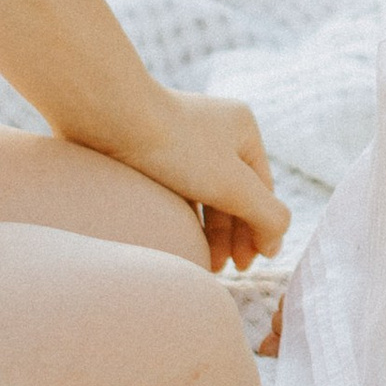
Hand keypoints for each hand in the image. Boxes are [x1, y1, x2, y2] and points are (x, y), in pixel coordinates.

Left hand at [125, 85, 286, 266]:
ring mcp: (180, 139)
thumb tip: (275, 243)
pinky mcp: (150, 151)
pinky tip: (179, 238)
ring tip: (204, 262)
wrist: (109, 117)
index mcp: (243, 129)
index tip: (251, 263)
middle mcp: (215, 130)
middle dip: (234, 234)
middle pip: (234, 192)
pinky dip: (183, 216)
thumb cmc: (176, 146)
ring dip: (209, 230)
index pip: (262, 188)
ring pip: (204, 192)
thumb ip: (267, 216)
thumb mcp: (234, 185)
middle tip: (229, 268)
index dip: (261, 227)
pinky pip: (177, 189)